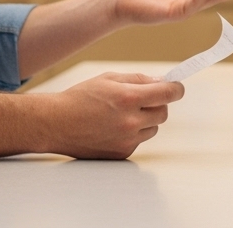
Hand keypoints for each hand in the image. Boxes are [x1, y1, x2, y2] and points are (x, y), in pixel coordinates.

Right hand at [42, 72, 184, 158]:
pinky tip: (113, 127)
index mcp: (128, 98)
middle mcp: (130, 122)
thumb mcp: (109, 79)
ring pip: (153, 128)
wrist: (56, 124)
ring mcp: (126, 140)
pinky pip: (139, 140)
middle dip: (158, 103)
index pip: (168, 94)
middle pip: (164, 113)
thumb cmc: (80, 98)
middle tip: (143, 99)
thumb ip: (138, 79)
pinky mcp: (121, 153)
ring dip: (146, 120)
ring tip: (122, 113)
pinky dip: (133, 133)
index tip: (176, 87)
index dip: (176, 89)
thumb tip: (161, 81)